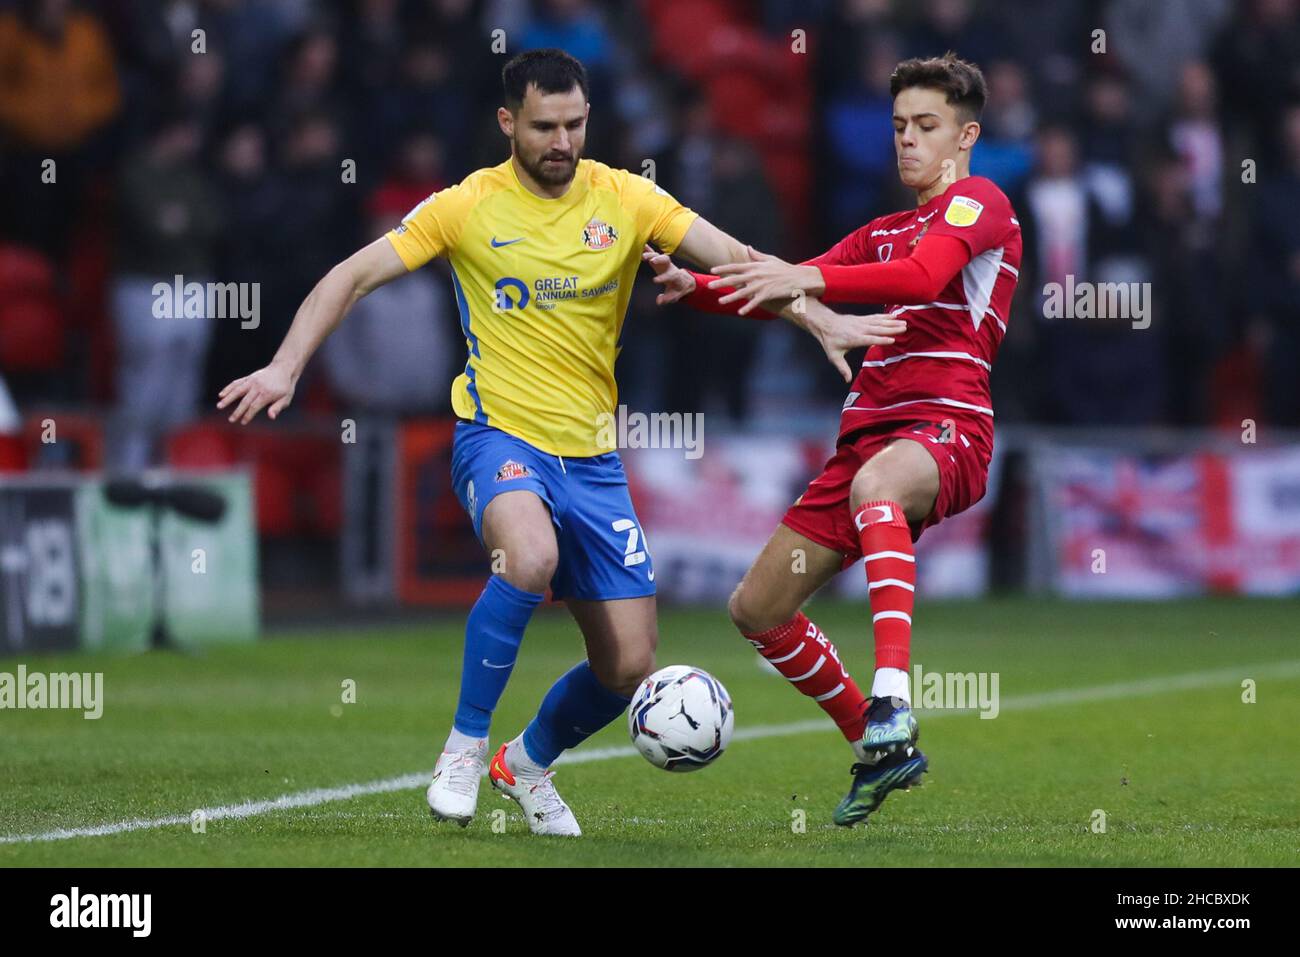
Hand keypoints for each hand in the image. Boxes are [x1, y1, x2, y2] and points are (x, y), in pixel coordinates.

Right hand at [217, 362, 296, 423]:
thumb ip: (278, 407)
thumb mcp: (286, 398)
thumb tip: (271, 417)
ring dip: (227, 398)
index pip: (254, 406)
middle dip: (237, 411)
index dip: (248, 415)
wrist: (283, 368)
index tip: (243, 422)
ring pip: (237, 390)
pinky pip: (237, 383)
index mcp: (267, 394)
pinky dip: (228, 388)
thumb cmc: (285, 387)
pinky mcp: (248, 378)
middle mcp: (257, 387)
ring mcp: (252, 381)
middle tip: (231, 420)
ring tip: (219, 406)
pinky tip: (221, 395)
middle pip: (245, 400)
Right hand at [642, 244, 695, 304]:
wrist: (682, 280)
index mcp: (674, 276)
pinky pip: (652, 253)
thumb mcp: (674, 296)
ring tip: (643, 255)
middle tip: (651, 261)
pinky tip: (640, 246)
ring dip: (651, 254)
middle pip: (666, 260)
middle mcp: (669, 267)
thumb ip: (667, 298)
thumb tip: (659, 301)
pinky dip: (647, 249)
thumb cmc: (678, 288)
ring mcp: (663, 263)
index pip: (669, 275)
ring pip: (658, 255)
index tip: (655, 281)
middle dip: (659, 260)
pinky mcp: (658, 261)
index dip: (662, 277)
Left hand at [709, 246, 825, 315]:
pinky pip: (755, 302)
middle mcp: (756, 275)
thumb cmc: (785, 268)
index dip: (723, 268)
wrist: (800, 278)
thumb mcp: (771, 259)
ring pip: (742, 292)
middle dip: (721, 282)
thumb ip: (757, 255)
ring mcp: (761, 285)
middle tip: (709, 285)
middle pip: (735, 279)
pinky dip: (748, 307)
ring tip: (720, 301)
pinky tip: (740, 312)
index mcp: (755, 266)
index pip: (736, 266)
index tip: (712, 270)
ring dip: (730, 297)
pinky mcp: (768, 294)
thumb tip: (748, 248)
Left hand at [803, 303, 906, 381]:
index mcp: (855, 339)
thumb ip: (842, 368)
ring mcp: (861, 322)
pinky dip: (885, 317)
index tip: (892, 340)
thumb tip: (847, 380)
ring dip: (891, 322)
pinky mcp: (861, 319)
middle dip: (892, 328)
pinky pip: (875, 317)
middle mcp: (860, 329)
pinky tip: (893, 316)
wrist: (825, 324)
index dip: (881, 339)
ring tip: (903, 322)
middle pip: (878, 329)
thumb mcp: (834, 356)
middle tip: (904, 328)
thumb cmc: (830, 341)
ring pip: (879, 322)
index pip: (870, 339)